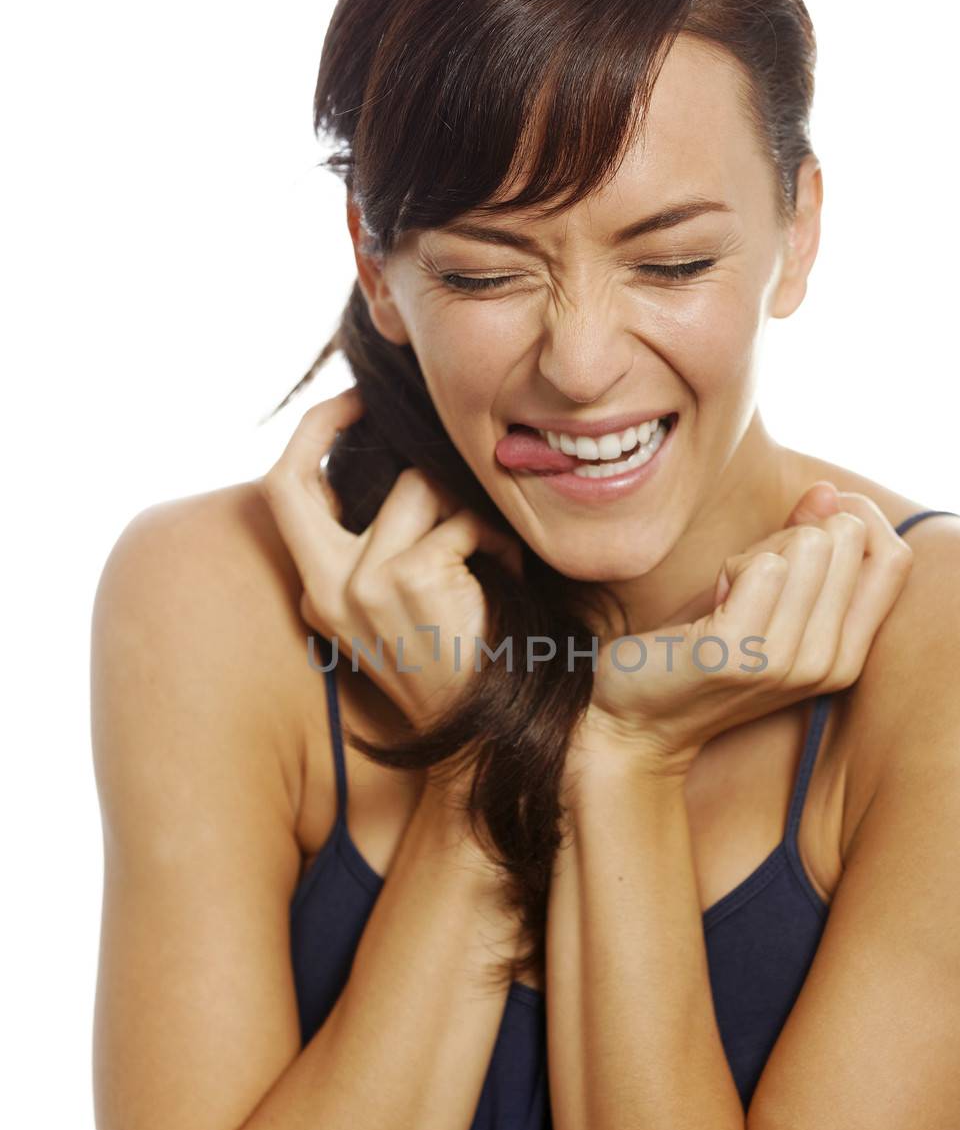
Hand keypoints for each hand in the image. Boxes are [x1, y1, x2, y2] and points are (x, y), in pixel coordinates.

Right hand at [257, 386, 522, 730]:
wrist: (489, 729)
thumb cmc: (460, 661)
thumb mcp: (399, 605)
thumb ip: (378, 542)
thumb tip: (390, 455)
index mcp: (317, 596)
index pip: (283, 494)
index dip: (309, 437)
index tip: (348, 404)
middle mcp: (324, 591)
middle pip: (289, 479)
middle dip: (324, 423)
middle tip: (370, 400)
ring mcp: (360, 585)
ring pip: (416, 488)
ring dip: (466, 510)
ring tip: (489, 558)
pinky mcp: (406, 577)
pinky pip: (463, 520)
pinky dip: (497, 543)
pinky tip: (506, 580)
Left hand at [571, 482, 913, 778]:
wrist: (635, 722)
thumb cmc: (698, 652)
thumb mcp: (765, 598)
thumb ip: (804, 545)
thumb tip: (829, 491)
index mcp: (847, 654)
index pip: (894, 557)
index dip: (856, 516)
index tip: (803, 524)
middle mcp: (828, 663)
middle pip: (845, 537)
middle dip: (791, 536)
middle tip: (749, 577)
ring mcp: (787, 662)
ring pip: (808, 544)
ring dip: (757, 552)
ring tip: (728, 594)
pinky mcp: (740, 653)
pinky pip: (764, 566)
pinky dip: (732, 568)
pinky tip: (711, 604)